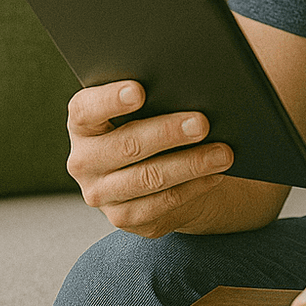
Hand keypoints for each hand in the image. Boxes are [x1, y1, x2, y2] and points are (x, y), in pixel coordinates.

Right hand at [66, 80, 234, 238]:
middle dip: (168, 133)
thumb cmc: (151, 124)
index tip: (139, 91)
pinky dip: (193, 187)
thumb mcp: (146, 108)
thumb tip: (189, 88)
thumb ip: (155, 97)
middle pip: (126, 145)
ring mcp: (101, 194)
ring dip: (190, 164)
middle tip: (202, 124)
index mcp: (82, 124)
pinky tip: (215, 175)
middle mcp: (84, 161)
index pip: (86, 109)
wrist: (158, 171)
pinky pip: (162, 203)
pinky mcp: (124, 218)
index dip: (110, 100)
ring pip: (148, 178)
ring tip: (223, 153)